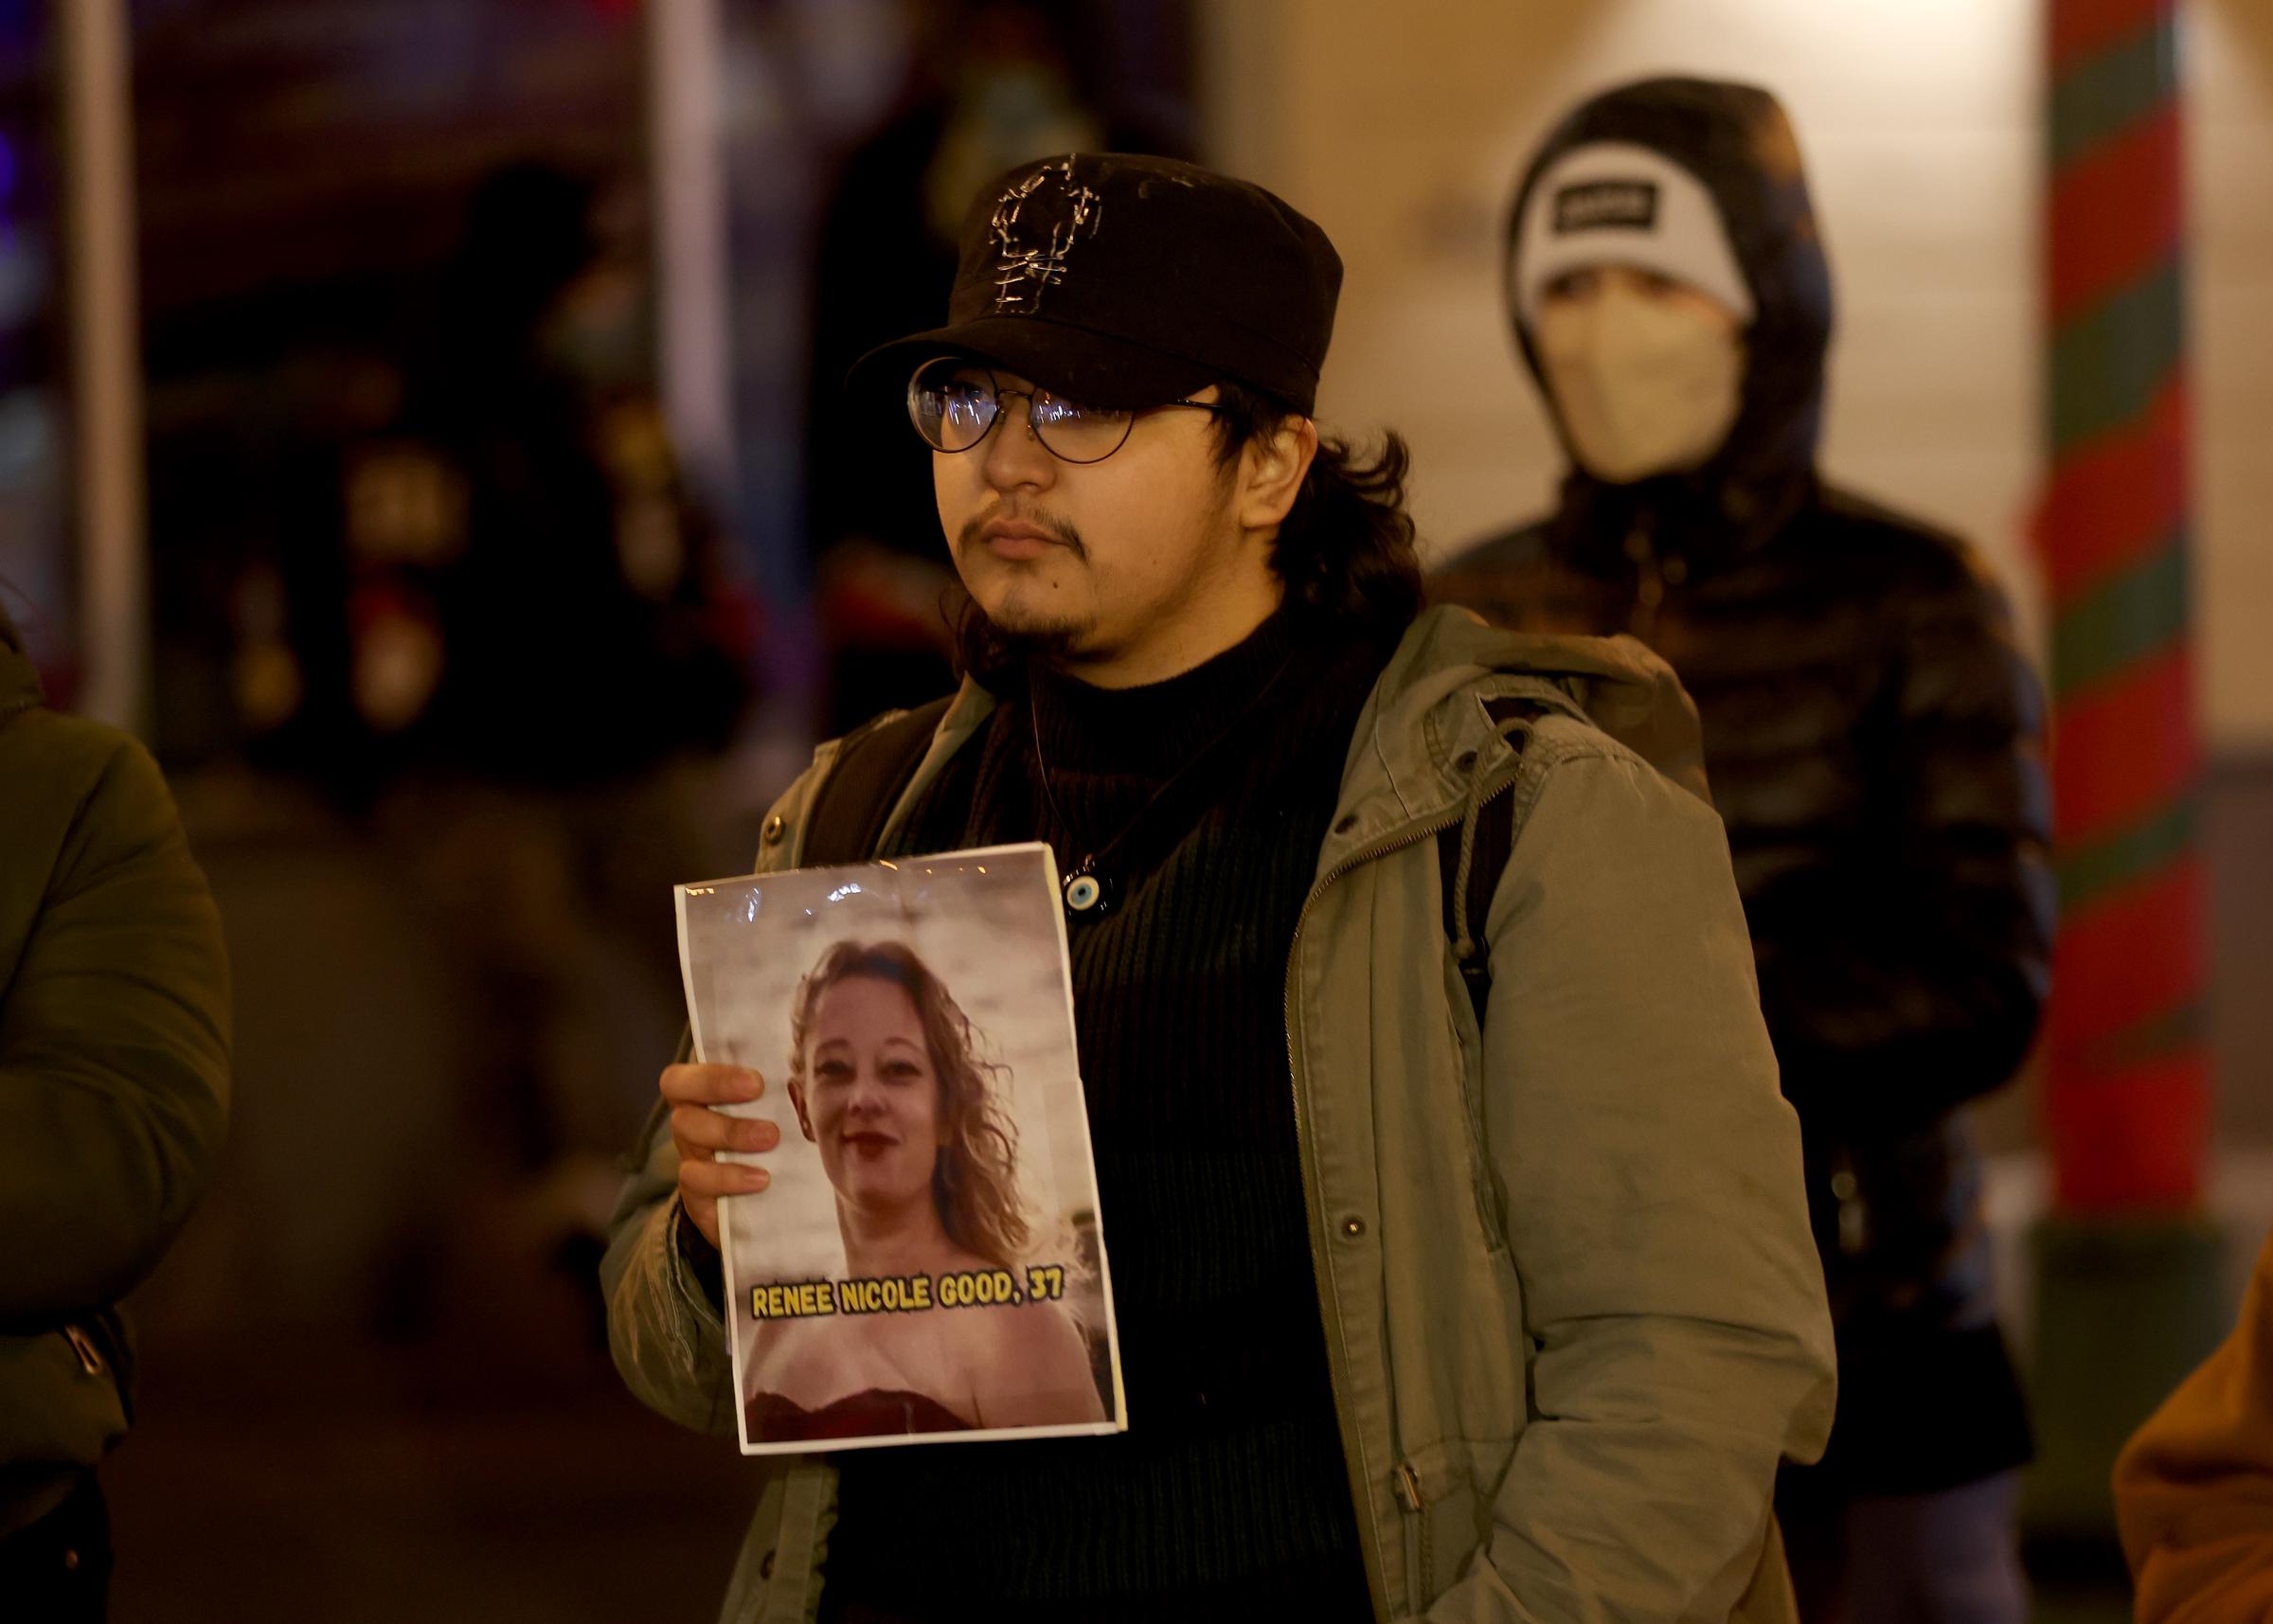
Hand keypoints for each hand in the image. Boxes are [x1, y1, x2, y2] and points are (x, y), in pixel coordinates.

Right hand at [660, 1063, 778, 1249]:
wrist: (772, 1208)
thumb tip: (816, 1065)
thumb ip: (787, 1089)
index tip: (756, 1079)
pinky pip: (695, 1179)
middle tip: (759, 1092)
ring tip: (770, 1138)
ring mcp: (692, 1158)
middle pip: (680, 1095)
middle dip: (717, 1087)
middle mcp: (693, 1122)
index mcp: (708, 1095)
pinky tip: (761, 1179)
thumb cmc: (781, 1143)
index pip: (684, 1074)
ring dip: (730, 1131)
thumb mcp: (784, 1113)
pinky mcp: (697, 1196)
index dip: (712, 1071)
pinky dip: (728, 1177)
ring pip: (687, 1134)